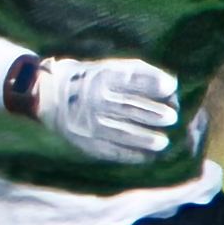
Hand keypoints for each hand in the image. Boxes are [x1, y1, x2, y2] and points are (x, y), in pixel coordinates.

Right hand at [34, 56, 178, 163]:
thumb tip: (171, 87)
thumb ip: (140, 73)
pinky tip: (148, 156)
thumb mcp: (110, 67)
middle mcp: (94, 98)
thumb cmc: (94, 79)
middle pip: (129, 108)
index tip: (170, 88)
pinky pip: (112, 150)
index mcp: (101, 77)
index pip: (131, 79)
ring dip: (146, 139)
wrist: (52, 95)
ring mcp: (89, 121)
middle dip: (155, 114)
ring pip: (123, 132)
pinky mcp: (86, 141)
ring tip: (164, 142)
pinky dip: (132, 155)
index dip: (153, 83)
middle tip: (172, 118)